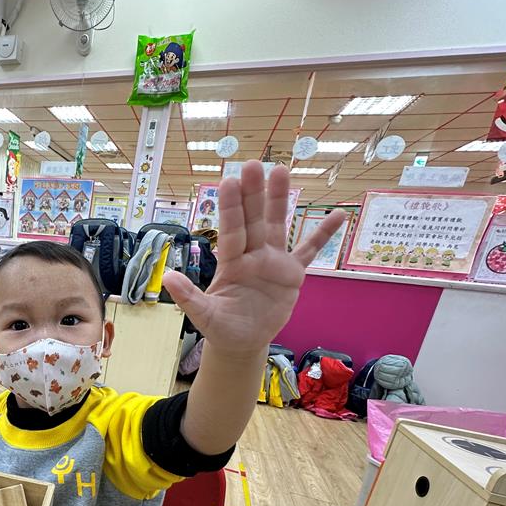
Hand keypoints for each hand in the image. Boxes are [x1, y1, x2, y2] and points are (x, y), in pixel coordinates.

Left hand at [163, 161, 345, 357]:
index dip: (231, 207)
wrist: (243, 341)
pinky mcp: (292, 274)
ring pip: (278, 225)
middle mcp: (253, 256)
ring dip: (280, 200)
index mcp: (232, 263)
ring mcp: (273, 262)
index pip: (232, 231)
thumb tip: (168, 277)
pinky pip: (310, 251)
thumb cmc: (221, 326)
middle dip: (253, 193)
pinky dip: (323, 234)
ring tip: (282, 170)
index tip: (229, 181)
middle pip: (254, 220)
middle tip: (254, 164)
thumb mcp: (204, 316)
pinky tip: (337, 214)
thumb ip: (189, 298)